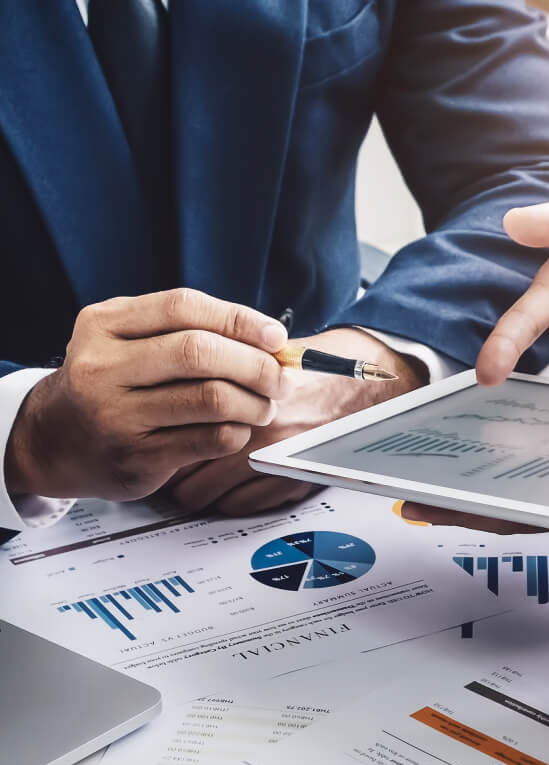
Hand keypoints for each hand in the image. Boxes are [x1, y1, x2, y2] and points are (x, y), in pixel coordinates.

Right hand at [6, 289, 290, 501]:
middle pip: (199, 353)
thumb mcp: (127, 342)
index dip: (240, 320)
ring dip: (254, 403)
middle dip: (255, 365)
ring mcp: (116, 415)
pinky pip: (209, 439)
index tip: (276, 337)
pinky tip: (238, 429)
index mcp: (103, 325)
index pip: (183, 307)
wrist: (53, 441)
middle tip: (280, 379)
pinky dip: (238, 433)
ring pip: (211, 399)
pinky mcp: (136, 457)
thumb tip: (271, 339)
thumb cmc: (111, 384)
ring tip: (264, 406)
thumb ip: (187, 331)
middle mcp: (102, 367)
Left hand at [169, 327, 425, 514]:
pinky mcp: (293, 484)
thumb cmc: (324, 367)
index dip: (161, 435)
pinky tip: (231, 484)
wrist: (372, 386)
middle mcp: (259, 434)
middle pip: (183, 470)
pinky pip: (240, 506)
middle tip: (168, 461)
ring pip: (204, 494)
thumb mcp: (267, 355)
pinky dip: (230, 498)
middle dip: (172, 468)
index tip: (157, 434)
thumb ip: (221, 368)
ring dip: (198, 487)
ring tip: (196, 476)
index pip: (177, 430)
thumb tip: (173, 379)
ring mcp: (276, 464)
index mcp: (246, 397)